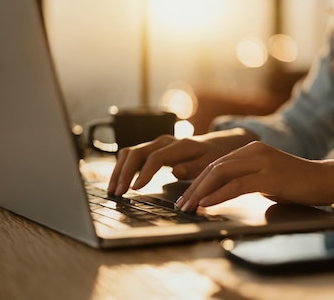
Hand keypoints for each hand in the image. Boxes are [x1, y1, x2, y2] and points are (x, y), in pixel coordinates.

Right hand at [108, 128, 257, 195]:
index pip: (156, 157)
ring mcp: (158, 145)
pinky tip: (117, 183)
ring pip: (131, 152)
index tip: (135, 188)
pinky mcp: (153, 150)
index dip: (144, 172)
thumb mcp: (212, 163)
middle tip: (117, 192)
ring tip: (112, 190)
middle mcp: (166, 142)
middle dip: (124, 172)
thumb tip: (175, 172)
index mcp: (181, 145)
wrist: (221, 144)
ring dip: (119, 170)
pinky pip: (133, 156)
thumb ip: (194, 168)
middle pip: (137, 152)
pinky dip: (122, 168)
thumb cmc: (217, 156)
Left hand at [175, 141, 333, 211]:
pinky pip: (237, 185)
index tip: (186, 197)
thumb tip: (226, 194)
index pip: (216, 164)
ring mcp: (261, 162)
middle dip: (194, 188)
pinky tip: (206, 205)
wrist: (328, 179)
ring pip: (221, 174)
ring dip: (200, 193)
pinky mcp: (269, 176)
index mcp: (251, 150)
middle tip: (180, 205)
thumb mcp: (268, 179)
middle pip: (214, 168)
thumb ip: (248, 181)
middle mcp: (253, 151)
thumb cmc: (300, 183)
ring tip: (188, 208)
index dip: (198, 181)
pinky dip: (218, 195)